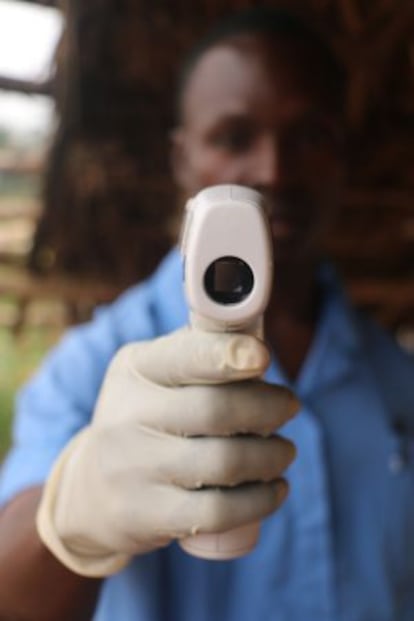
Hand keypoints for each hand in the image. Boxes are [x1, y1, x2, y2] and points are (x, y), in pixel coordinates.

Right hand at [37, 328, 298, 575]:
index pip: (183, 356)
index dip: (226, 355)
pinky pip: (219, 511)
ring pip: (225, 462)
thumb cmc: (144, 418)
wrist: (90, 489)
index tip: (263, 358)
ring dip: (272, 455)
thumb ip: (198, 353)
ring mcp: (133, 468)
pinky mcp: (146, 515)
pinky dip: (261, 499)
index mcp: (135, 369)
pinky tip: (275, 488)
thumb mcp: (153, 375)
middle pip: (216, 410)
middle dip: (268, 408)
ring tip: (283, 451)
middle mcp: (128, 415)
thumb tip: (258, 344)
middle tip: (289, 406)